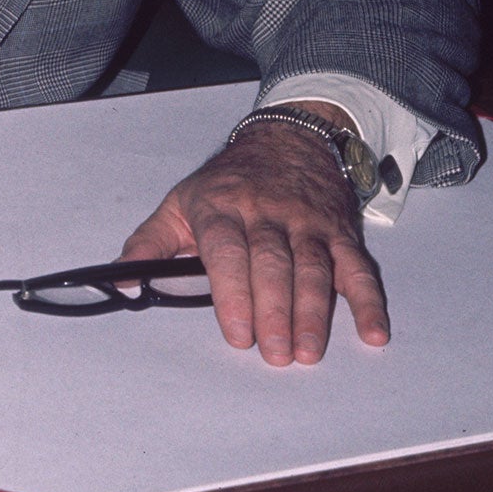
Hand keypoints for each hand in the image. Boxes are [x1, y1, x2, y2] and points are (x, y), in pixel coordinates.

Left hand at [118, 106, 385, 365]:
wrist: (288, 138)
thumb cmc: (228, 182)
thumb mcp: (180, 202)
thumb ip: (150, 244)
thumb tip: (120, 280)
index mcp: (221, 208)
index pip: (227, 251)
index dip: (232, 292)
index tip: (236, 332)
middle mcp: (267, 214)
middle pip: (273, 264)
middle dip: (275, 310)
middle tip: (275, 353)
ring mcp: (307, 222)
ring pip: (314, 267)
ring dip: (314, 313)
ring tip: (308, 351)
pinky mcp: (339, 232)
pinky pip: (357, 266)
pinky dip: (368, 301)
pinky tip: (372, 332)